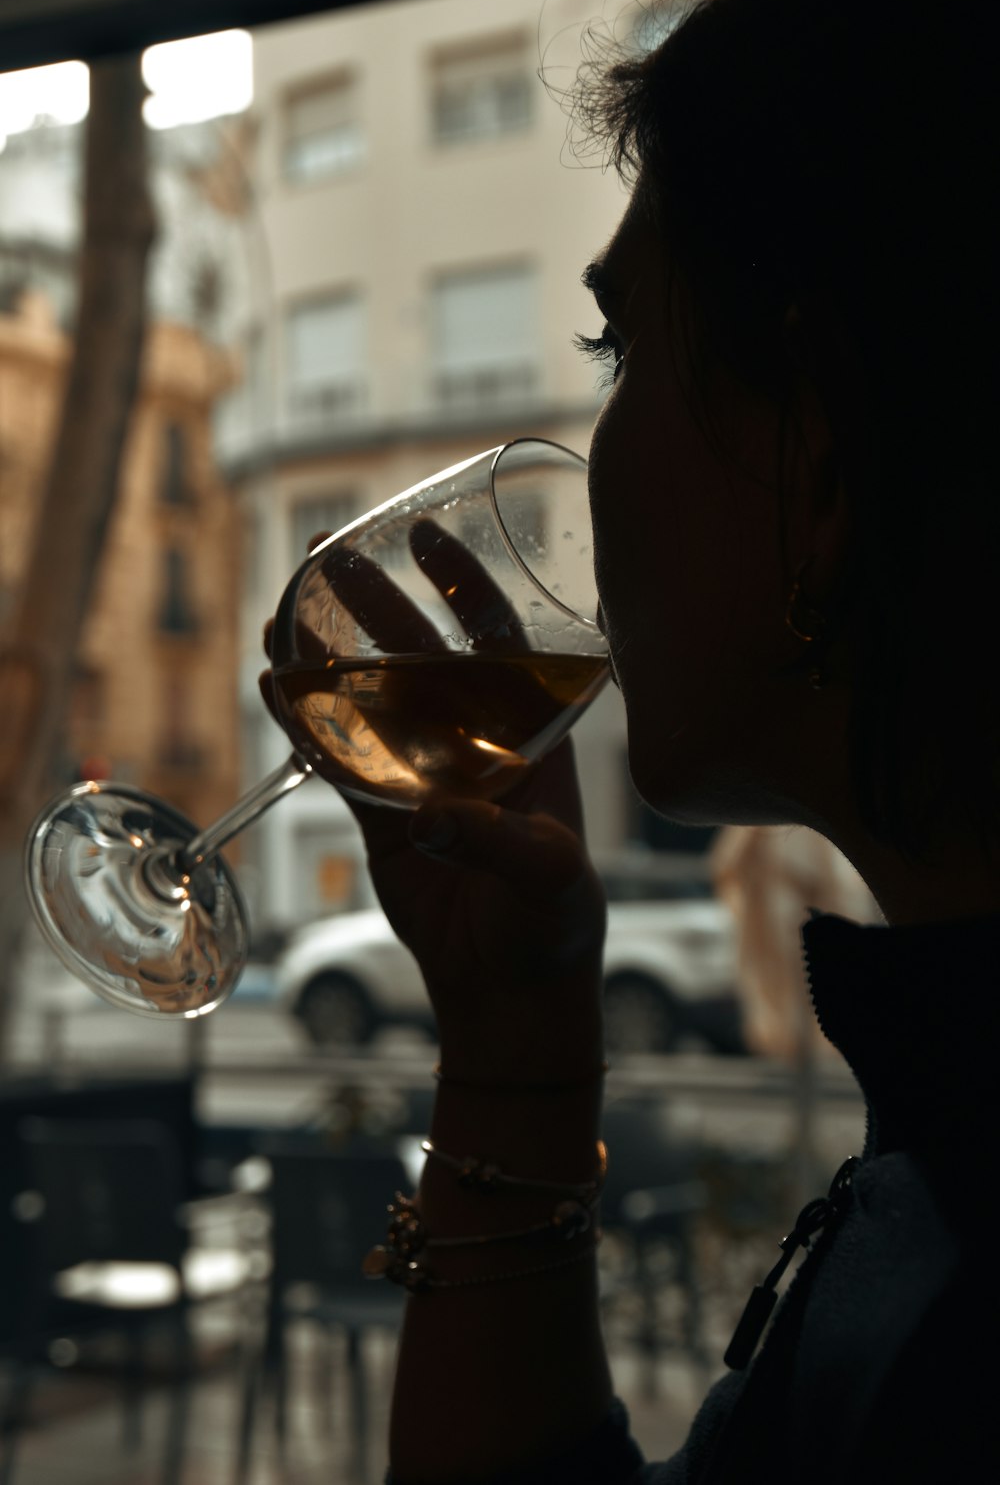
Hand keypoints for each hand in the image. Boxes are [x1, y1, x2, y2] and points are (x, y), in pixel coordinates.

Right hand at [260, 525, 606, 1086]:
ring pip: (365, 696)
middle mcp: (472, 738)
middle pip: (416, 651)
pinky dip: (302, 722)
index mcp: (528, 732)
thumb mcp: (547, 873)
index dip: (462, 582)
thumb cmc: (553, 921)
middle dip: (373, 600)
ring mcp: (421, 771)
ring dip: (326, 652)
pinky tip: (269, 682)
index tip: (423, 532)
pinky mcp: (380, 812)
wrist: (510, 985)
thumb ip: (495, 841)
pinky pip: (335, 756)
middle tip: (327, 551)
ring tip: (281, 605)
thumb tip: (433, 816)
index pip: (496, 636)